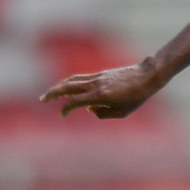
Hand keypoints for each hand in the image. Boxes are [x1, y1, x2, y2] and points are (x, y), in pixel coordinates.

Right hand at [39, 59, 165, 118]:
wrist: (147, 77)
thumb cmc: (137, 97)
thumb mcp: (122, 112)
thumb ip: (103, 114)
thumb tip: (90, 109)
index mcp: (100, 95)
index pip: (75, 101)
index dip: (65, 109)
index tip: (62, 115)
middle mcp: (96, 84)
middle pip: (68, 86)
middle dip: (53, 93)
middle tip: (42, 99)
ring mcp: (97, 77)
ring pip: (72, 80)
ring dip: (59, 86)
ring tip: (50, 93)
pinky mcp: (101, 74)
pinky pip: (81, 78)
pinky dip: (71, 82)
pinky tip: (67, 87)